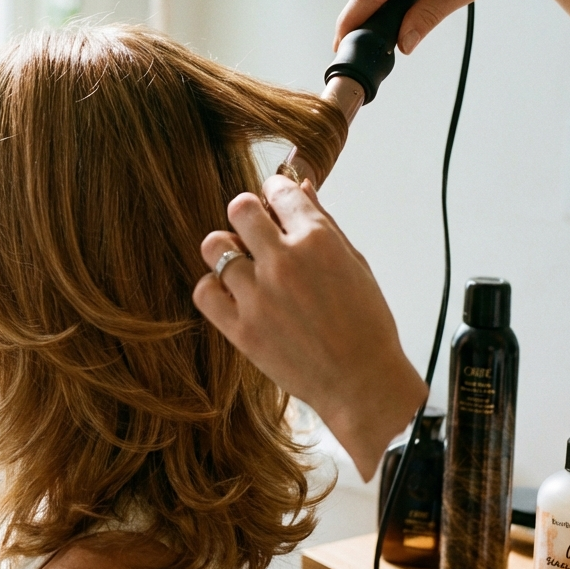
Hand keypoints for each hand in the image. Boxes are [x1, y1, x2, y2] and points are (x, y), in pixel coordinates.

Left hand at [193, 175, 426, 480]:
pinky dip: (214, 288)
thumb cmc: (365, 323)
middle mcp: (284, 262)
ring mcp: (258, 296)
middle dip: (247, 214)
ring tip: (244, 266)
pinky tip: (232, 294)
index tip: (274, 202)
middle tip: (255, 231)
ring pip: (215, 246)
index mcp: (318, 241)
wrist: (362, 383)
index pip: (278, 190)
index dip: (275, 193)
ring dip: (228, 250)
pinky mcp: (241, 329)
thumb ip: (323, 221)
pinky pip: (204, 291)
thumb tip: (300, 185)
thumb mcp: (354, 263)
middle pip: (239, 209)